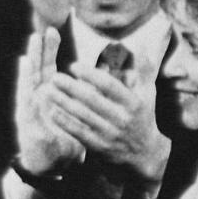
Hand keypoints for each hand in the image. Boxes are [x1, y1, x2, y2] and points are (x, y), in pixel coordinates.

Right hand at [12, 27, 82, 173]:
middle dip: (38, 52)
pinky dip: (24, 94)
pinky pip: (26, 108)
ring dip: (27, 71)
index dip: (49, 51)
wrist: (49, 168)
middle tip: (40, 31)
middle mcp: (36, 101)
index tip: (53, 31)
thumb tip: (101, 77)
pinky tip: (24, 89)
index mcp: (48, 97)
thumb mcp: (77, 115)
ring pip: (27, 87)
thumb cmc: (63, 142)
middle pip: (36, 72)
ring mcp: (29, 113)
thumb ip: (85, 96)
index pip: (47, 69)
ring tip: (27, 53)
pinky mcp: (28, 126)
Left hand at [49, 62, 169, 180]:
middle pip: (93, 100)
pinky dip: (66, 123)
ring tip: (49, 91)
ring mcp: (110, 134)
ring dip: (64, 103)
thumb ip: (143, 69)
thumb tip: (141, 45)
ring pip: (84, 116)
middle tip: (55, 77)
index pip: (109, 85)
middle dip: (72, 88)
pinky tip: (53, 112)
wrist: (143, 153)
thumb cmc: (142, 116)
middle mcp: (122, 119)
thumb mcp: (148, 92)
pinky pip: (79, 133)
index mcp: (133, 102)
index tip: (73, 66)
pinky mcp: (100, 147)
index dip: (90, 75)